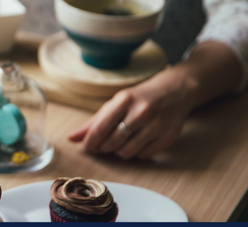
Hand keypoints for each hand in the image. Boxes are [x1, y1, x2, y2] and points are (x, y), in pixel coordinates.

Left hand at [68, 69, 196, 159]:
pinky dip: (136, 153)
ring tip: (120, 142)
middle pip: (112, 142)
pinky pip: (143, 155)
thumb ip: (93, 122)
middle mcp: (142, 111)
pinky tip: (137, 142)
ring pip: (127, 152)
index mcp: (125, 100)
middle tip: (104, 144)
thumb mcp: (116, 103)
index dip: (90, 141)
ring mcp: (158, 125)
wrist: (175, 91)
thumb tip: (71, 138)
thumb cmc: (139, 98)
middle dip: (104, 147)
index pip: (100, 127)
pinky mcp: (169, 137)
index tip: (87, 146)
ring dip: (119, 152)